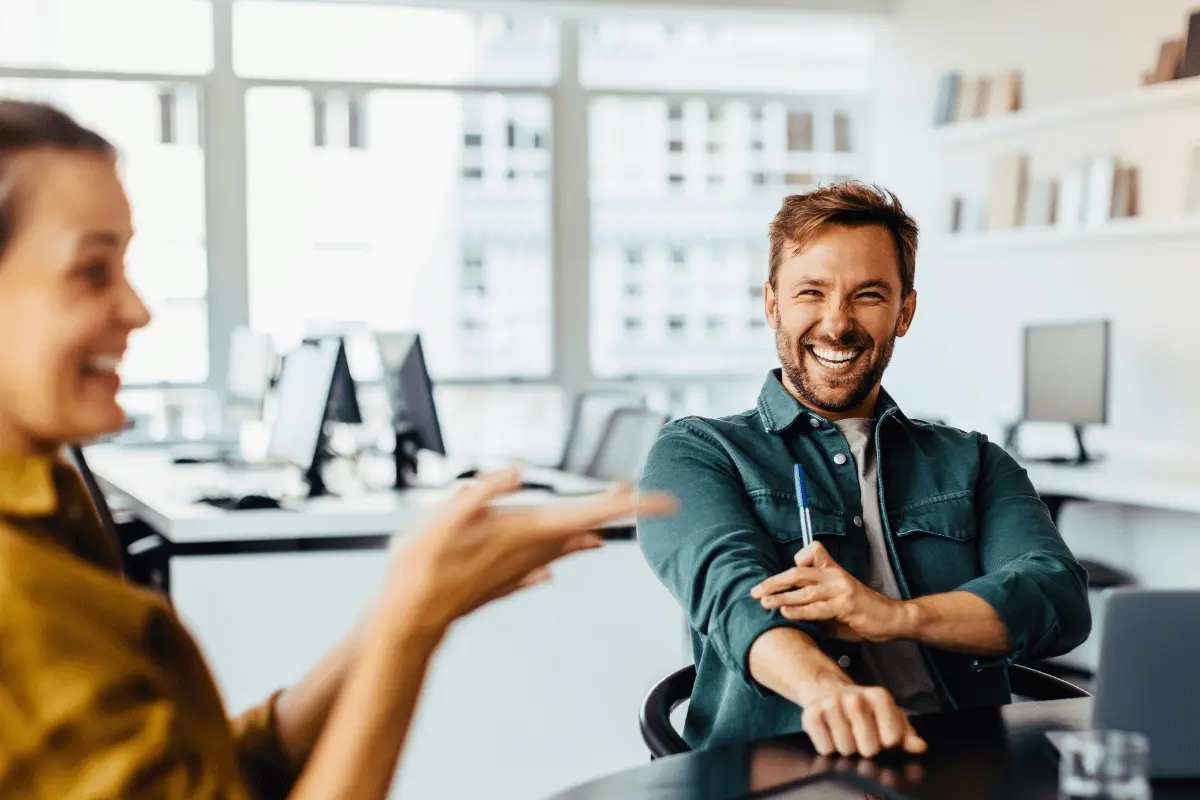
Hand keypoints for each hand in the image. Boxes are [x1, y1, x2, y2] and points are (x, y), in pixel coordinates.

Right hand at [387, 468, 675, 630]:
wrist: (409, 620)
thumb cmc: (422, 568)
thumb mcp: (445, 518)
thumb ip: (481, 493)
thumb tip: (516, 473)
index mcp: (526, 530)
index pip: (591, 513)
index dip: (629, 506)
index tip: (663, 501)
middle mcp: (531, 551)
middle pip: (585, 525)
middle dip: (615, 508)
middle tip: (643, 496)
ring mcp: (519, 568)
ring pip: (566, 544)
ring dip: (590, 527)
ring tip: (611, 515)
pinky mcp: (504, 579)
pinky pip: (543, 563)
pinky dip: (561, 553)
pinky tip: (566, 557)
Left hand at [750, 542, 905, 642]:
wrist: (892, 619)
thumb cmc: (863, 612)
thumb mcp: (838, 603)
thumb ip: (817, 603)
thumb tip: (793, 611)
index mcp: (833, 571)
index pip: (811, 553)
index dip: (795, 561)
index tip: (780, 577)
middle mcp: (836, 576)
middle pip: (798, 572)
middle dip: (774, 582)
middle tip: (756, 591)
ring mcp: (841, 590)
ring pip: (804, 590)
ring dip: (781, 597)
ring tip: (764, 602)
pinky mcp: (846, 605)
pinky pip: (817, 607)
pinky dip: (799, 610)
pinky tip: (786, 612)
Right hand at [799, 683, 926, 757]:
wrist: (828, 690)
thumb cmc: (864, 709)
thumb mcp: (889, 716)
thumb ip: (906, 734)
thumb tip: (919, 746)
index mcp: (878, 696)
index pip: (892, 739)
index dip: (887, 742)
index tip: (881, 734)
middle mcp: (854, 697)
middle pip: (869, 747)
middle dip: (866, 748)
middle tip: (861, 736)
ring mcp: (831, 704)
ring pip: (846, 749)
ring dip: (847, 748)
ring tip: (846, 734)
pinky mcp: (811, 714)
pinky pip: (825, 748)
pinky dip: (829, 747)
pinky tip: (831, 733)